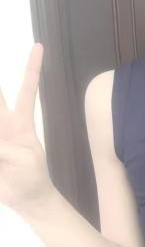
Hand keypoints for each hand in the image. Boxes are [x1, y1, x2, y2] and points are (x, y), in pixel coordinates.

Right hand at [0, 43, 53, 211]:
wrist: (27, 200)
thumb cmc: (31, 176)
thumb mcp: (23, 158)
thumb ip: (3, 148)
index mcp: (20, 122)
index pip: (27, 89)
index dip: (32, 68)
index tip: (39, 46)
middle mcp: (3, 124)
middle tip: (0, 59)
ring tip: (6, 146)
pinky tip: (3, 154)